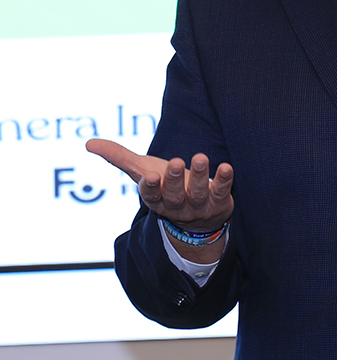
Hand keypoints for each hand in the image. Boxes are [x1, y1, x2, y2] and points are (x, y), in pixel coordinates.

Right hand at [85, 139, 233, 230]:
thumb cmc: (165, 186)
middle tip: (177, 162)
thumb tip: (88, 143)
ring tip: (201, 157)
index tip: (149, 176)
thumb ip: (118, 157)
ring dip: (200, 176)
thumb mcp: (142, 171)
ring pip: (199, 193)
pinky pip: (222, 191)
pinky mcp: (218, 201)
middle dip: (175, 179)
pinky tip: (226, 167)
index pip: (150, 195)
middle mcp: (176, 205)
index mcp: (156, 198)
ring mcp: (198, 205)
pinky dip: (224, 180)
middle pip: (174, 194)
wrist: (197, 216)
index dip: (149, 187)